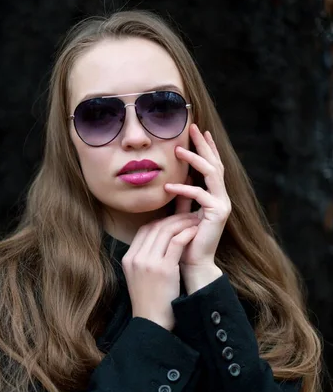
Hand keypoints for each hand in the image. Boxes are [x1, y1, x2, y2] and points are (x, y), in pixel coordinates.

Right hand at [121, 213, 200, 330]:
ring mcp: (148, 263)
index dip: (161, 222)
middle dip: (174, 219)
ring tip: (195, 221)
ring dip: (182, 223)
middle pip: (155, 227)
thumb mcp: (139, 277)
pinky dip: (187, 233)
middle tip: (189, 215)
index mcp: (129, 258)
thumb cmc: (150, 302)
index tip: (175, 221)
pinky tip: (195, 231)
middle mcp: (136, 258)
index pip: (144, 230)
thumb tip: (158, 244)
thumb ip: (144, 260)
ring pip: (166, 231)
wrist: (152, 322)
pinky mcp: (163, 269)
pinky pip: (176, 243)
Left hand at [164, 124, 230, 289]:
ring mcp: (222, 204)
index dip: (207, 148)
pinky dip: (184, 189)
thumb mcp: (182, 214)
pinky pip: (200, 194)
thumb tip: (177, 179)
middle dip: (203, 145)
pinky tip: (168, 187)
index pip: (212, 167)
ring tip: (177, 150)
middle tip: (192, 128)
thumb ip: (183, 198)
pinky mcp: (218, 213)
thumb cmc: (186, 242)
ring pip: (211, 174)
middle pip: (215, 164)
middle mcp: (222, 198)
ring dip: (194, 159)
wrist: (193, 264)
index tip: (198, 132)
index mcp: (215, 197)